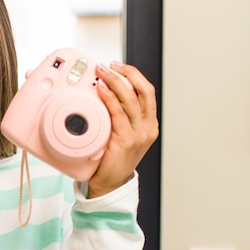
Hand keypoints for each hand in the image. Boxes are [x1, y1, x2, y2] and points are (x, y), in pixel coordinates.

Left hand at [87, 61, 158, 197]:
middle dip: (125, 73)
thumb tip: (103, 92)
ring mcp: (139, 134)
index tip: (118, 66)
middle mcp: (147, 128)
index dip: (133, 75)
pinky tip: (100, 90)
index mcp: (149, 124)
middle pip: (142, 90)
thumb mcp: (120, 134)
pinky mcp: (126, 141)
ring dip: (114, 82)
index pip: (146, 91)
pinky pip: (117, 113)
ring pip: (130, 99)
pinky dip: (109, 98)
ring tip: (100, 73)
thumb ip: (118, 116)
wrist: (109, 184)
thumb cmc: (111, 159)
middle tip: (107, 66)